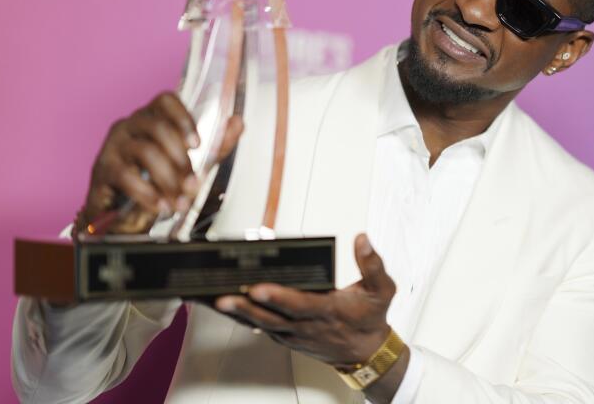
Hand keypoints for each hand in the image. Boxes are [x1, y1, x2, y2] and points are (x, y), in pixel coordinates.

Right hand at [78, 92, 242, 233]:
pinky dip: (147, 194)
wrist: (121, 214)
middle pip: (157, 127)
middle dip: (180, 159)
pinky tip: (160, 206)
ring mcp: (113, 145)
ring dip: (168, 180)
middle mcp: (130, 126)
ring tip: (179, 202)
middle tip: (193, 184)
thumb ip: (216, 145)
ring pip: (145, 151)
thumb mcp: (191, 164)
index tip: (197, 144)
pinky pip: (126, 176)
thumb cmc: (155, 181)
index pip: (165, 101)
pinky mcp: (102, 169)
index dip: (182, 118)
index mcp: (151, 118)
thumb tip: (238, 122)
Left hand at [214, 234, 396, 367]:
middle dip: (246, 307)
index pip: (299, 305)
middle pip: (271, 317)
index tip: (258, 287)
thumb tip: (362, 239)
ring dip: (237, 312)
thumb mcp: (382, 290)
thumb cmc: (370, 319)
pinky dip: (242, 317)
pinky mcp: (287, 338)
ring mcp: (294, 334)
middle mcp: (307, 325)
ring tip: (211, 298)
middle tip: (222, 296)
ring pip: (261, 324)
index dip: (278, 297)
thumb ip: (372, 264)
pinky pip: (260, 327)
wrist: (367, 353)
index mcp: (328, 310)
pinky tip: (224, 305)